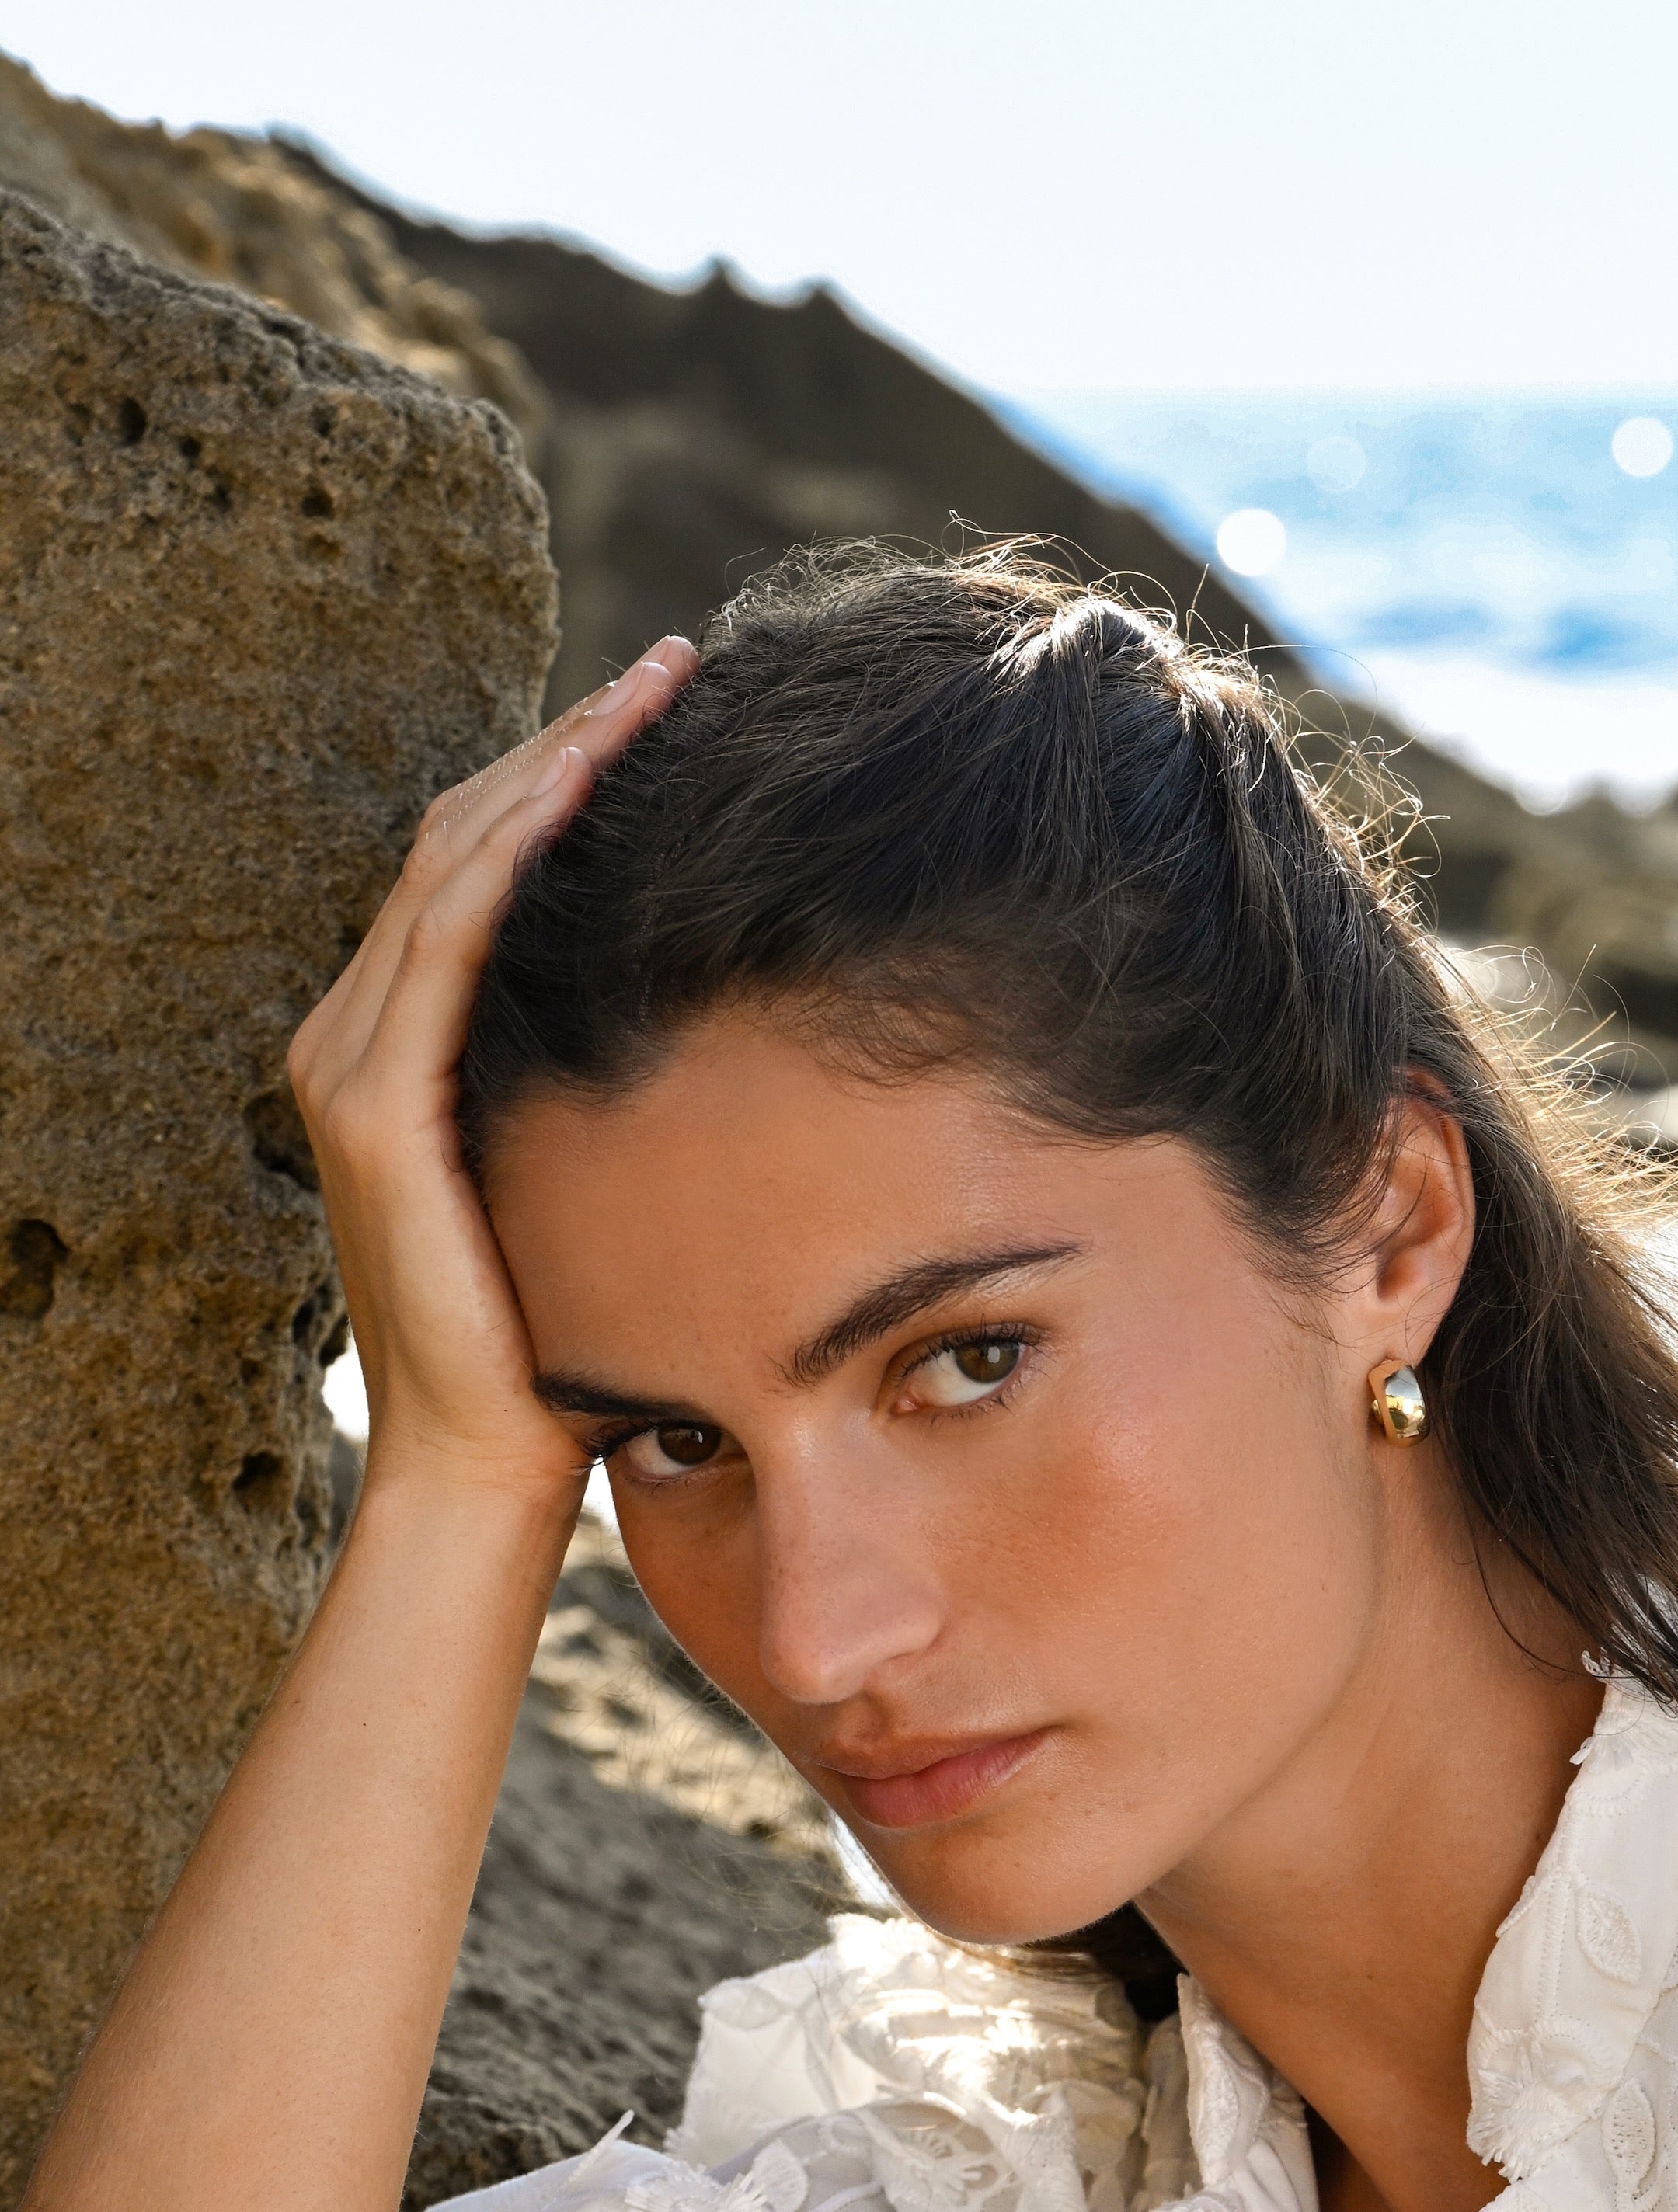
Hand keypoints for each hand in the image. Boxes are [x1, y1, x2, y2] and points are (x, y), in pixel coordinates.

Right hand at [287, 641, 696, 1521]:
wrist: (488, 1466)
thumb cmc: (563, 1348)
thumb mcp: (594, 1186)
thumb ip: (603, 1094)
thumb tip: (714, 1026)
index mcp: (400, 1045)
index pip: (478, 867)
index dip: (563, 777)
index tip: (661, 714)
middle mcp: (353, 1033)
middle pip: (462, 835)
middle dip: (567, 741)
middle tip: (672, 666)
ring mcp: (349, 1063)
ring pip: (452, 862)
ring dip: (552, 766)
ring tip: (648, 693)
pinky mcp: (369, 1107)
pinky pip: (444, 944)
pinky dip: (514, 857)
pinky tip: (584, 789)